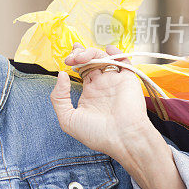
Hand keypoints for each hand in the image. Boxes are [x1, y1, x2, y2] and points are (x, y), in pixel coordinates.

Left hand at [50, 43, 156, 160]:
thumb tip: (61, 75)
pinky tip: (107, 49)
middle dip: (80, 54)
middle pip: (90, 61)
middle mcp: (102, 85)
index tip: (67, 58)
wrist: (123, 139)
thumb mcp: (68, 119)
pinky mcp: (128, 79)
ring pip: (102, 58)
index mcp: (89, 93)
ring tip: (81, 57)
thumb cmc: (96, 134)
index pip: (80, 71)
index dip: (74, 61)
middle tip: (72, 56)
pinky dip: (116, 52)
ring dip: (91, 53)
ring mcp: (114, 81)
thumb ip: (59, 97)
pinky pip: (124, 61)